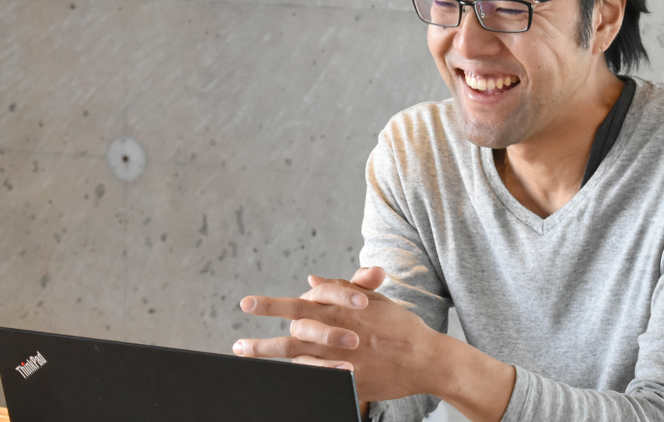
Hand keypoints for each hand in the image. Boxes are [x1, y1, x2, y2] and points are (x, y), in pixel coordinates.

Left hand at [233, 267, 443, 402]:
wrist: (426, 357)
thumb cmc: (400, 325)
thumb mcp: (373, 300)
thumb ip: (341, 289)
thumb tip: (311, 282)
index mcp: (342, 310)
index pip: (299, 304)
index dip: (271, 305)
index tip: (247, 305)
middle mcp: (338, 333)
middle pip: (291, 335)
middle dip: (261, 341)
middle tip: (237, 346)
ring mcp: (342, 359)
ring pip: (297, 359)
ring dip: (270, 359)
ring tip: (249, 359)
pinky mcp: (349, 381)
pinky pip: (316, 380)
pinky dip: (297, 378)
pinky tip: (281, 380)